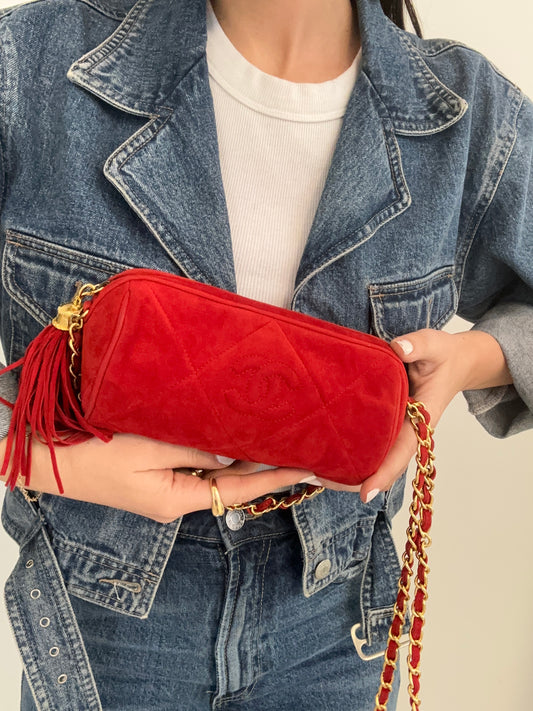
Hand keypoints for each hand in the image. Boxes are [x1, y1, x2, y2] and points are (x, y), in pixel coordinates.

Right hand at [1, 434, 312, 522]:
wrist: (43, 460)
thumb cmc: (88, 455)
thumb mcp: (143, 448)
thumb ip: (190, 449)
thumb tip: (227, 451)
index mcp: (175, 500)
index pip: (238, 488)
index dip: (276, 477)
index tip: (309, 467)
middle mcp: (174, 500)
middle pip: (229, 484)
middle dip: (264, 466)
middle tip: (299, 445)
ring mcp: (163, 490)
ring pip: (212, 473)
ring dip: (239, 456)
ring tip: (274, 436)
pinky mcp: (152, 478)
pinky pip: (192, 466)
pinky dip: (213, 452)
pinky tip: (227, 435)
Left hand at [314, 328, 512, 501]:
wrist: (453, 362)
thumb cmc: (443, 357)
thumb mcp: (434, 346)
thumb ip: (417, 345)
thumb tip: (399, 348)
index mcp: (419, 421)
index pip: (401, 454)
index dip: (383, 475)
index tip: (365, 494)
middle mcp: (404, 432)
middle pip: (379, 468)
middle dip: (350, 480)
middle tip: (314, 478)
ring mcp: (393, 431)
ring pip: (370, 461)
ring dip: (343, 471)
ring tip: (307, 471)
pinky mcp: (384, 425)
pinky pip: (365, 445)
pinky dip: (345, 453)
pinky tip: (317, 452)